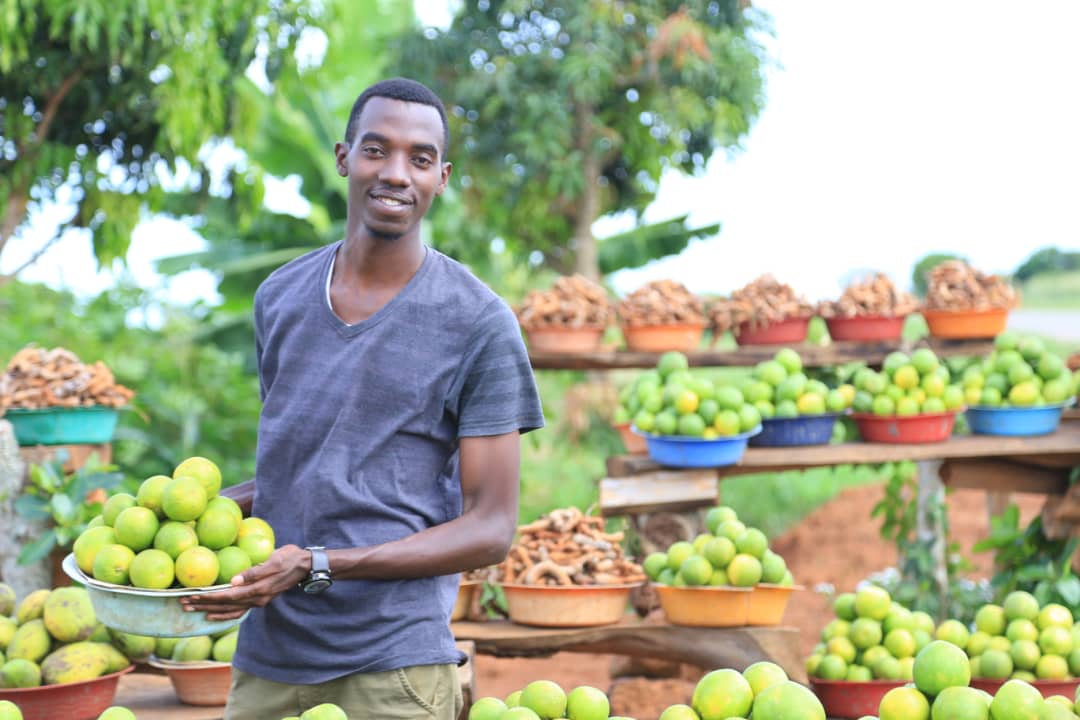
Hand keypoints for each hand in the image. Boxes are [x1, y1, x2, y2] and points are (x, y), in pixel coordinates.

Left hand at [180, 544, 308, 619]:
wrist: (306, 565)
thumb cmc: (290, 558)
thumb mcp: (274, 560)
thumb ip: (254, 572)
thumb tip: (233, 581)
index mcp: (259, 589)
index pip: (228, 596)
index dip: (209, 597)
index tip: (192, 596)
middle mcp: (257, 599)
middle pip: (225, 605)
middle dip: (203, 605)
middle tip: (183, 603)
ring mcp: (258, 601)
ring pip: (229, 610)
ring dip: (210, 611)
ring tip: (192, 610)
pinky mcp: (259, 599)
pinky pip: (238, 611)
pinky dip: (224, 615)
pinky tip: (213, 615)